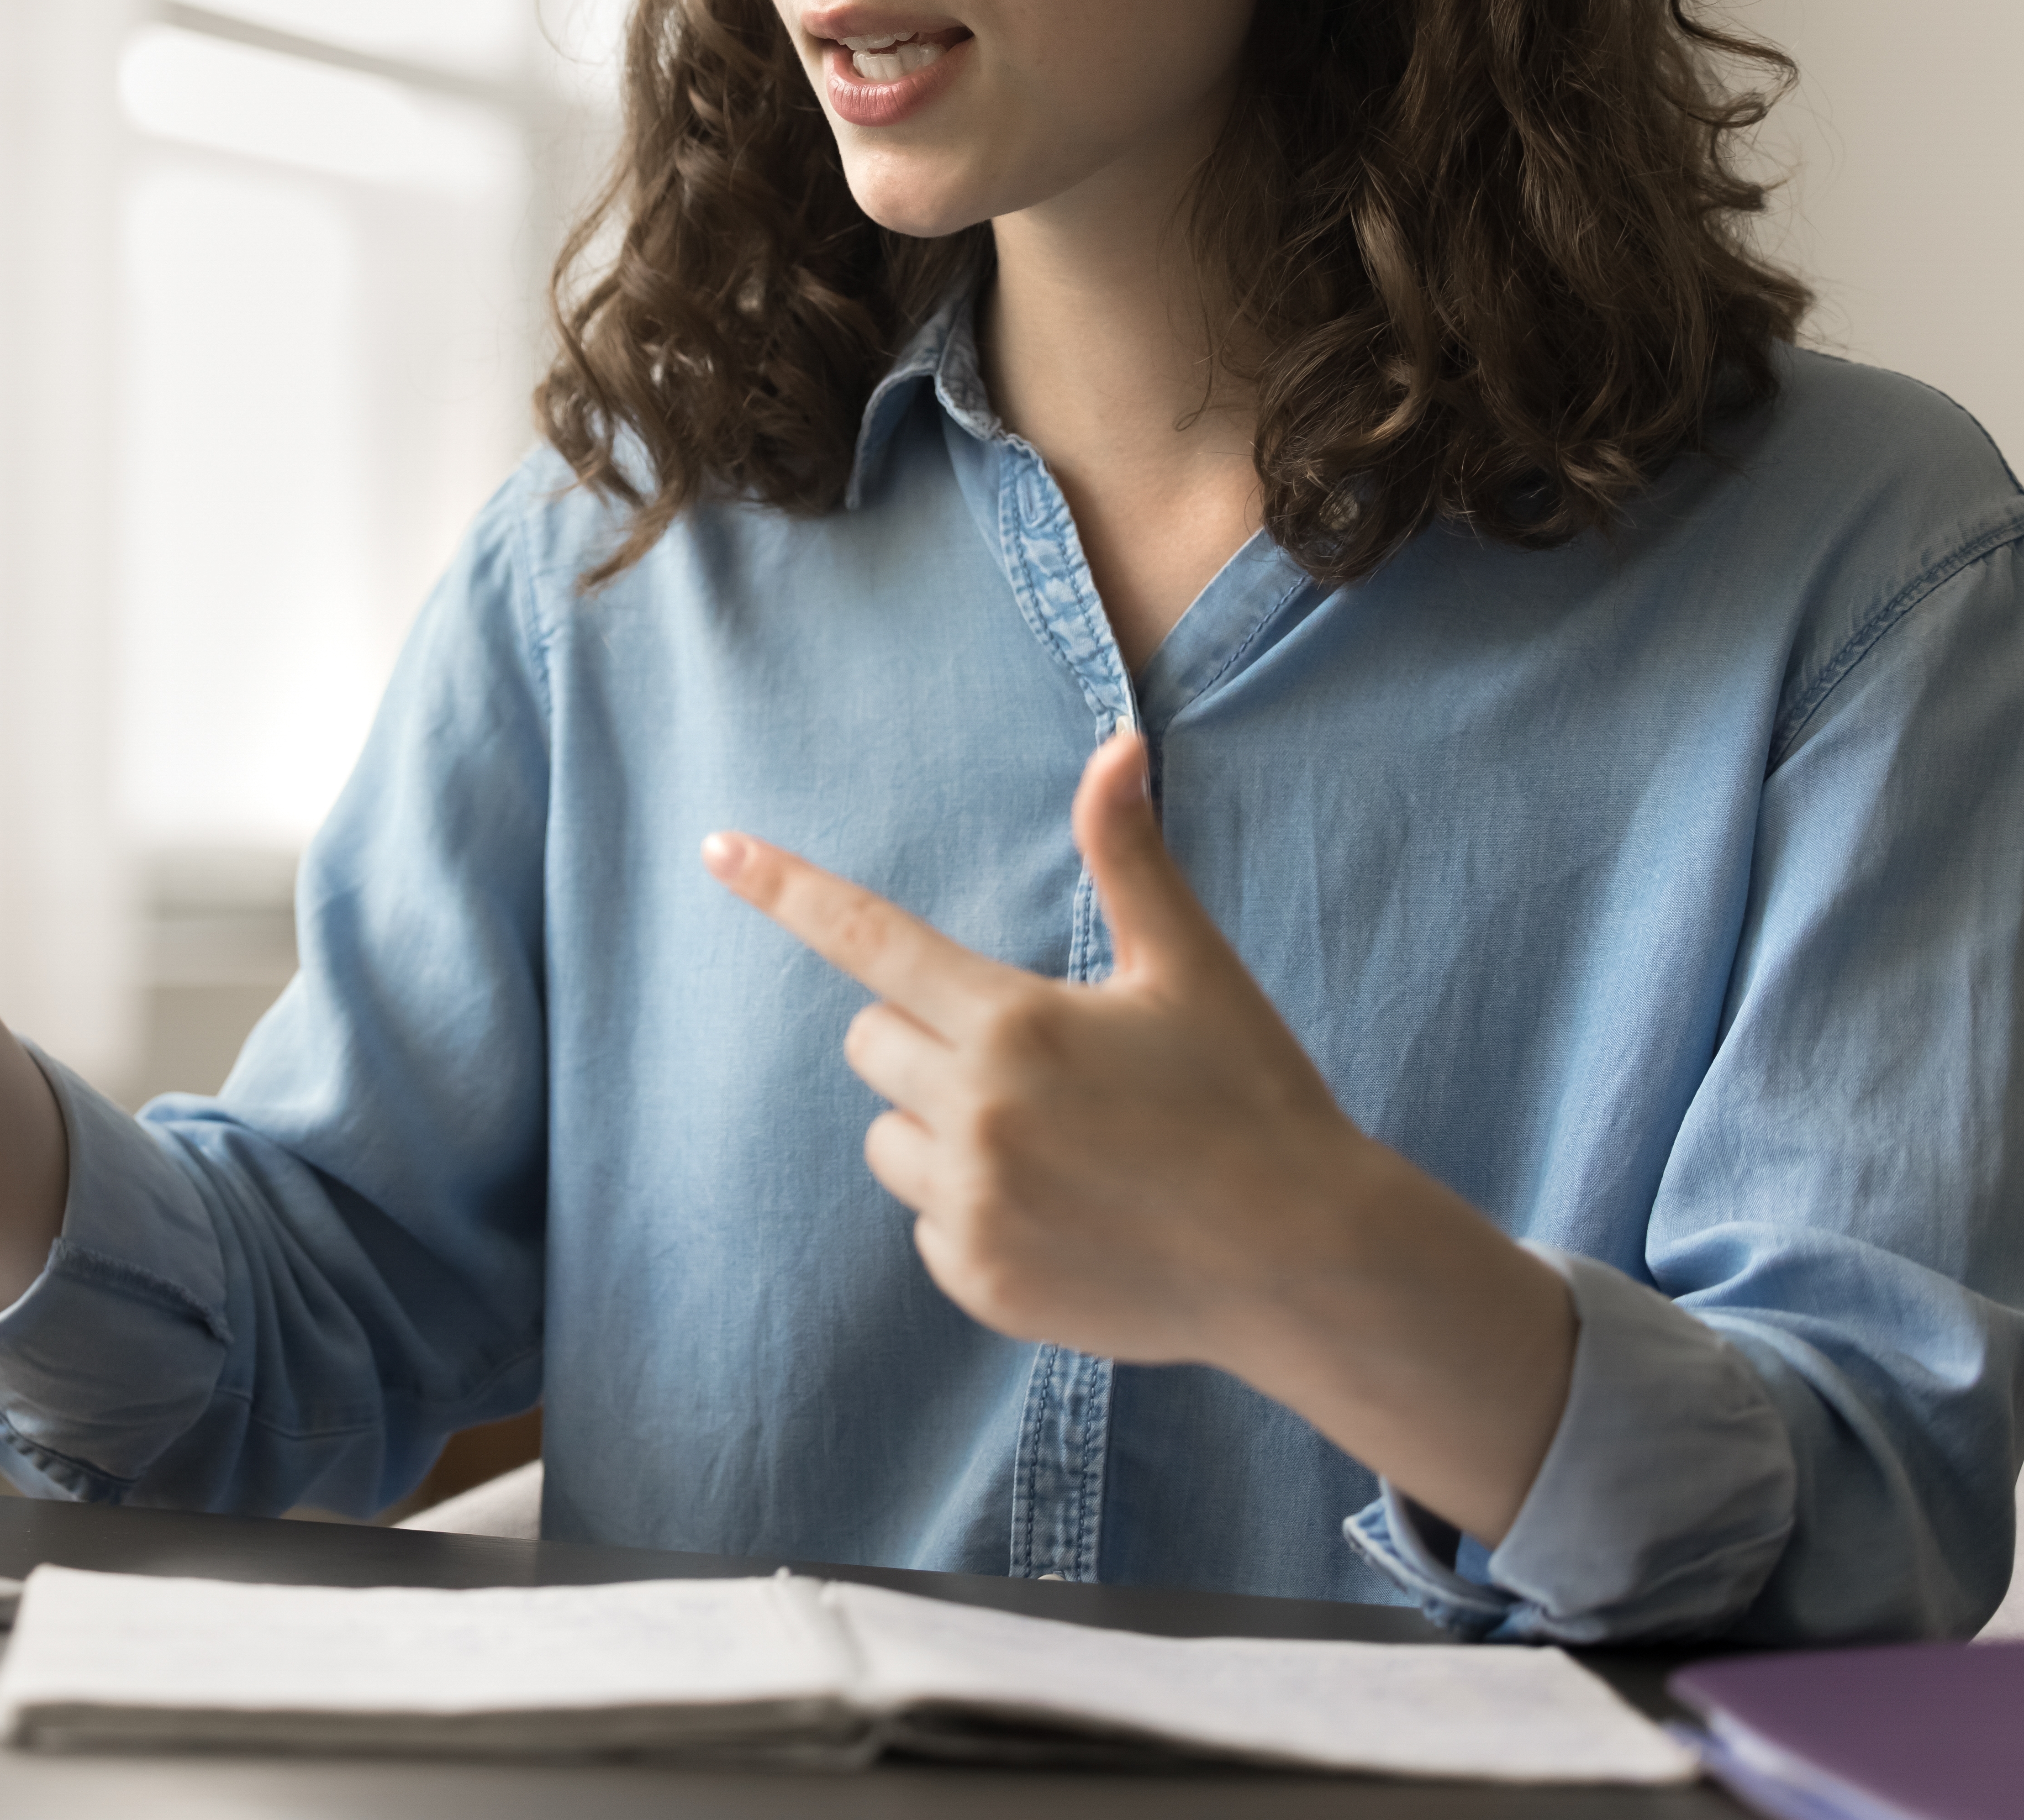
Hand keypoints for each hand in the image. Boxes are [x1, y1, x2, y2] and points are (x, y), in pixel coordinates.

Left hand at [704, 727, 1573, 1539]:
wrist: (1306, 1260)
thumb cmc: (1252, 1098)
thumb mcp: (1191, 968)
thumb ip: (1128, 857)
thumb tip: (1116, 744)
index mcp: (1013, 1023)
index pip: (867, 937)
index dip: (784, 888)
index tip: (717, 848)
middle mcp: (976, 1112)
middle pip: (871, 1043)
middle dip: (926, 1040)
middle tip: (1032, 1064)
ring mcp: (973, 1205)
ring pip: (890, 1138)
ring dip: (944, 1130)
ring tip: (1059, 1147)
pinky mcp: (980, 1279)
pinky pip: (926, 1225)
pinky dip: (975, 1213)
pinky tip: (1066, 1215)